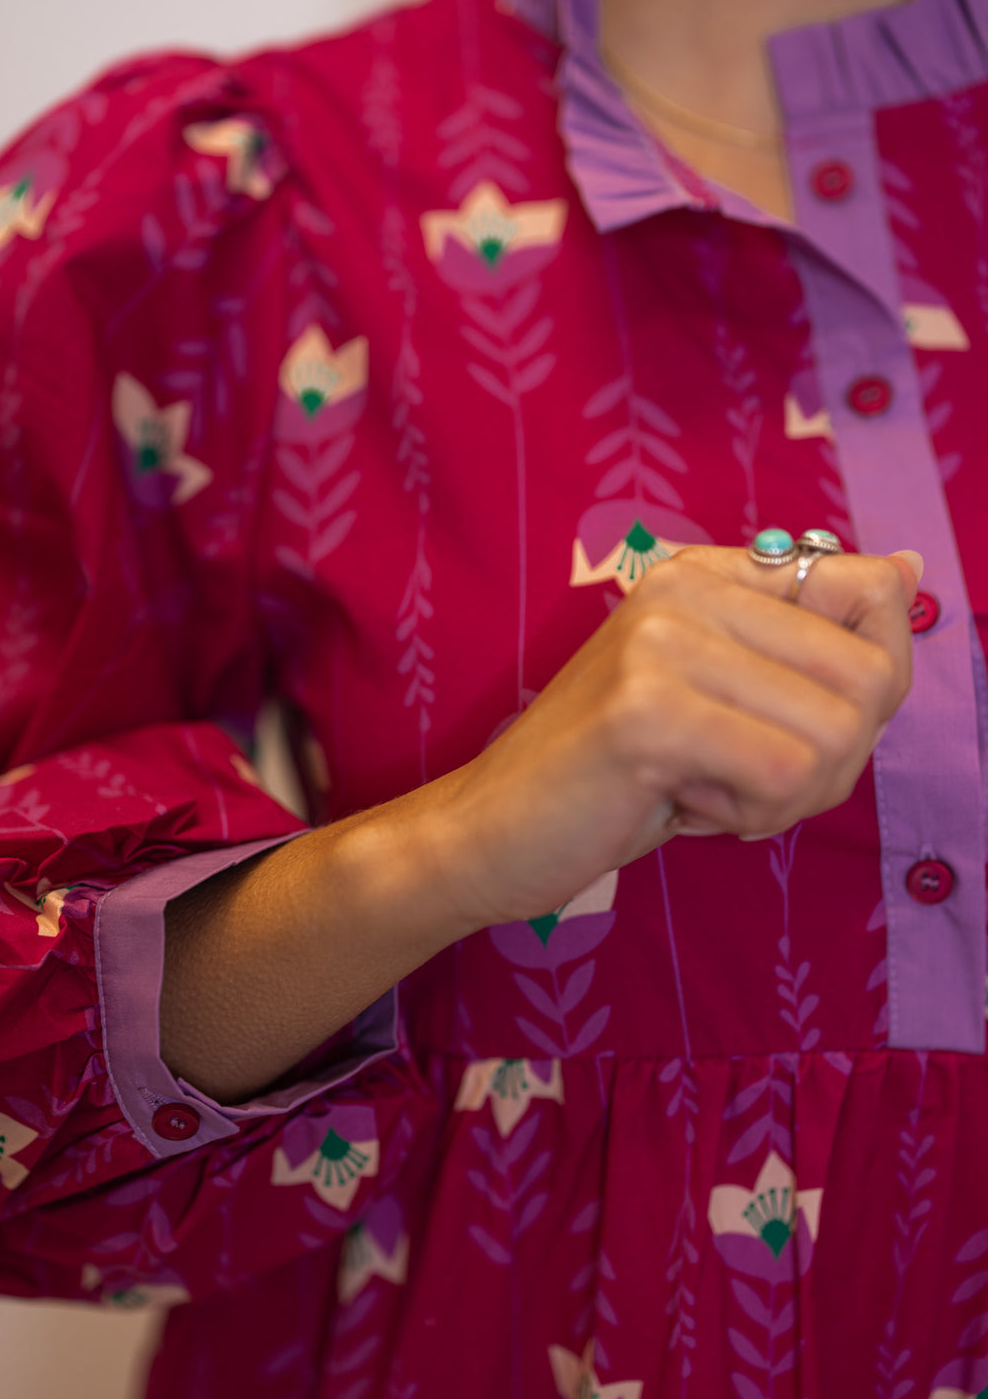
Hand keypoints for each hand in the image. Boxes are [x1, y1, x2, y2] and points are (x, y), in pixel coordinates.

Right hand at [439, 544, 920, 929]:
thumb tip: (911, 567)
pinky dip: (750, 816)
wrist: (486, 831)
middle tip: (746, 779)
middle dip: (831, 760)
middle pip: (872, 676)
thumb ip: (809, 640)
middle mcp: (684, 587)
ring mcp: (662, 644)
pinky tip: (682, 808)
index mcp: (705, 573)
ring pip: (837, 734)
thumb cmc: (612, 778)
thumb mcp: (721, 698)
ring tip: (707, 792)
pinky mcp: (646, 712)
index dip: (868, 684)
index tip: (788, 724)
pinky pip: (786, 775)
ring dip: (788, 796)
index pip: (872, 591)